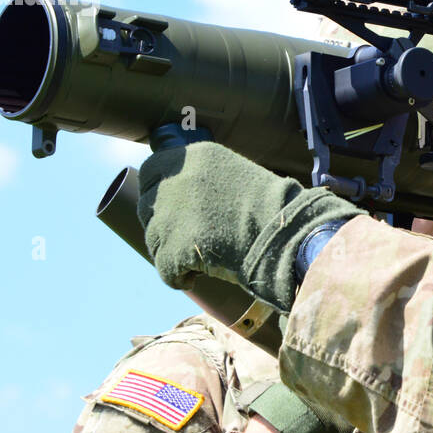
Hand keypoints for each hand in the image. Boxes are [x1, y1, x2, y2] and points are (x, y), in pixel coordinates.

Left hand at [136, 141, 362, 311]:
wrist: (286, 233)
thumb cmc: (271, 208)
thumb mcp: (233, 174)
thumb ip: (203, 179)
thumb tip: (180, 199)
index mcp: (193, 156)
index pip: (151, 171)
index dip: (157, 194)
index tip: (172, 210)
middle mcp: (176, 180)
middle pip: (147, 206)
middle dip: (162, 225)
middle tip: (187, 239)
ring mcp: (171, 214)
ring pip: (153, 239)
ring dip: (171, 251)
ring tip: (199, 259)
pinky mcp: (174, 247)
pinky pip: (165, 268)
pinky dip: (179, 277)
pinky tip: (197, 276)